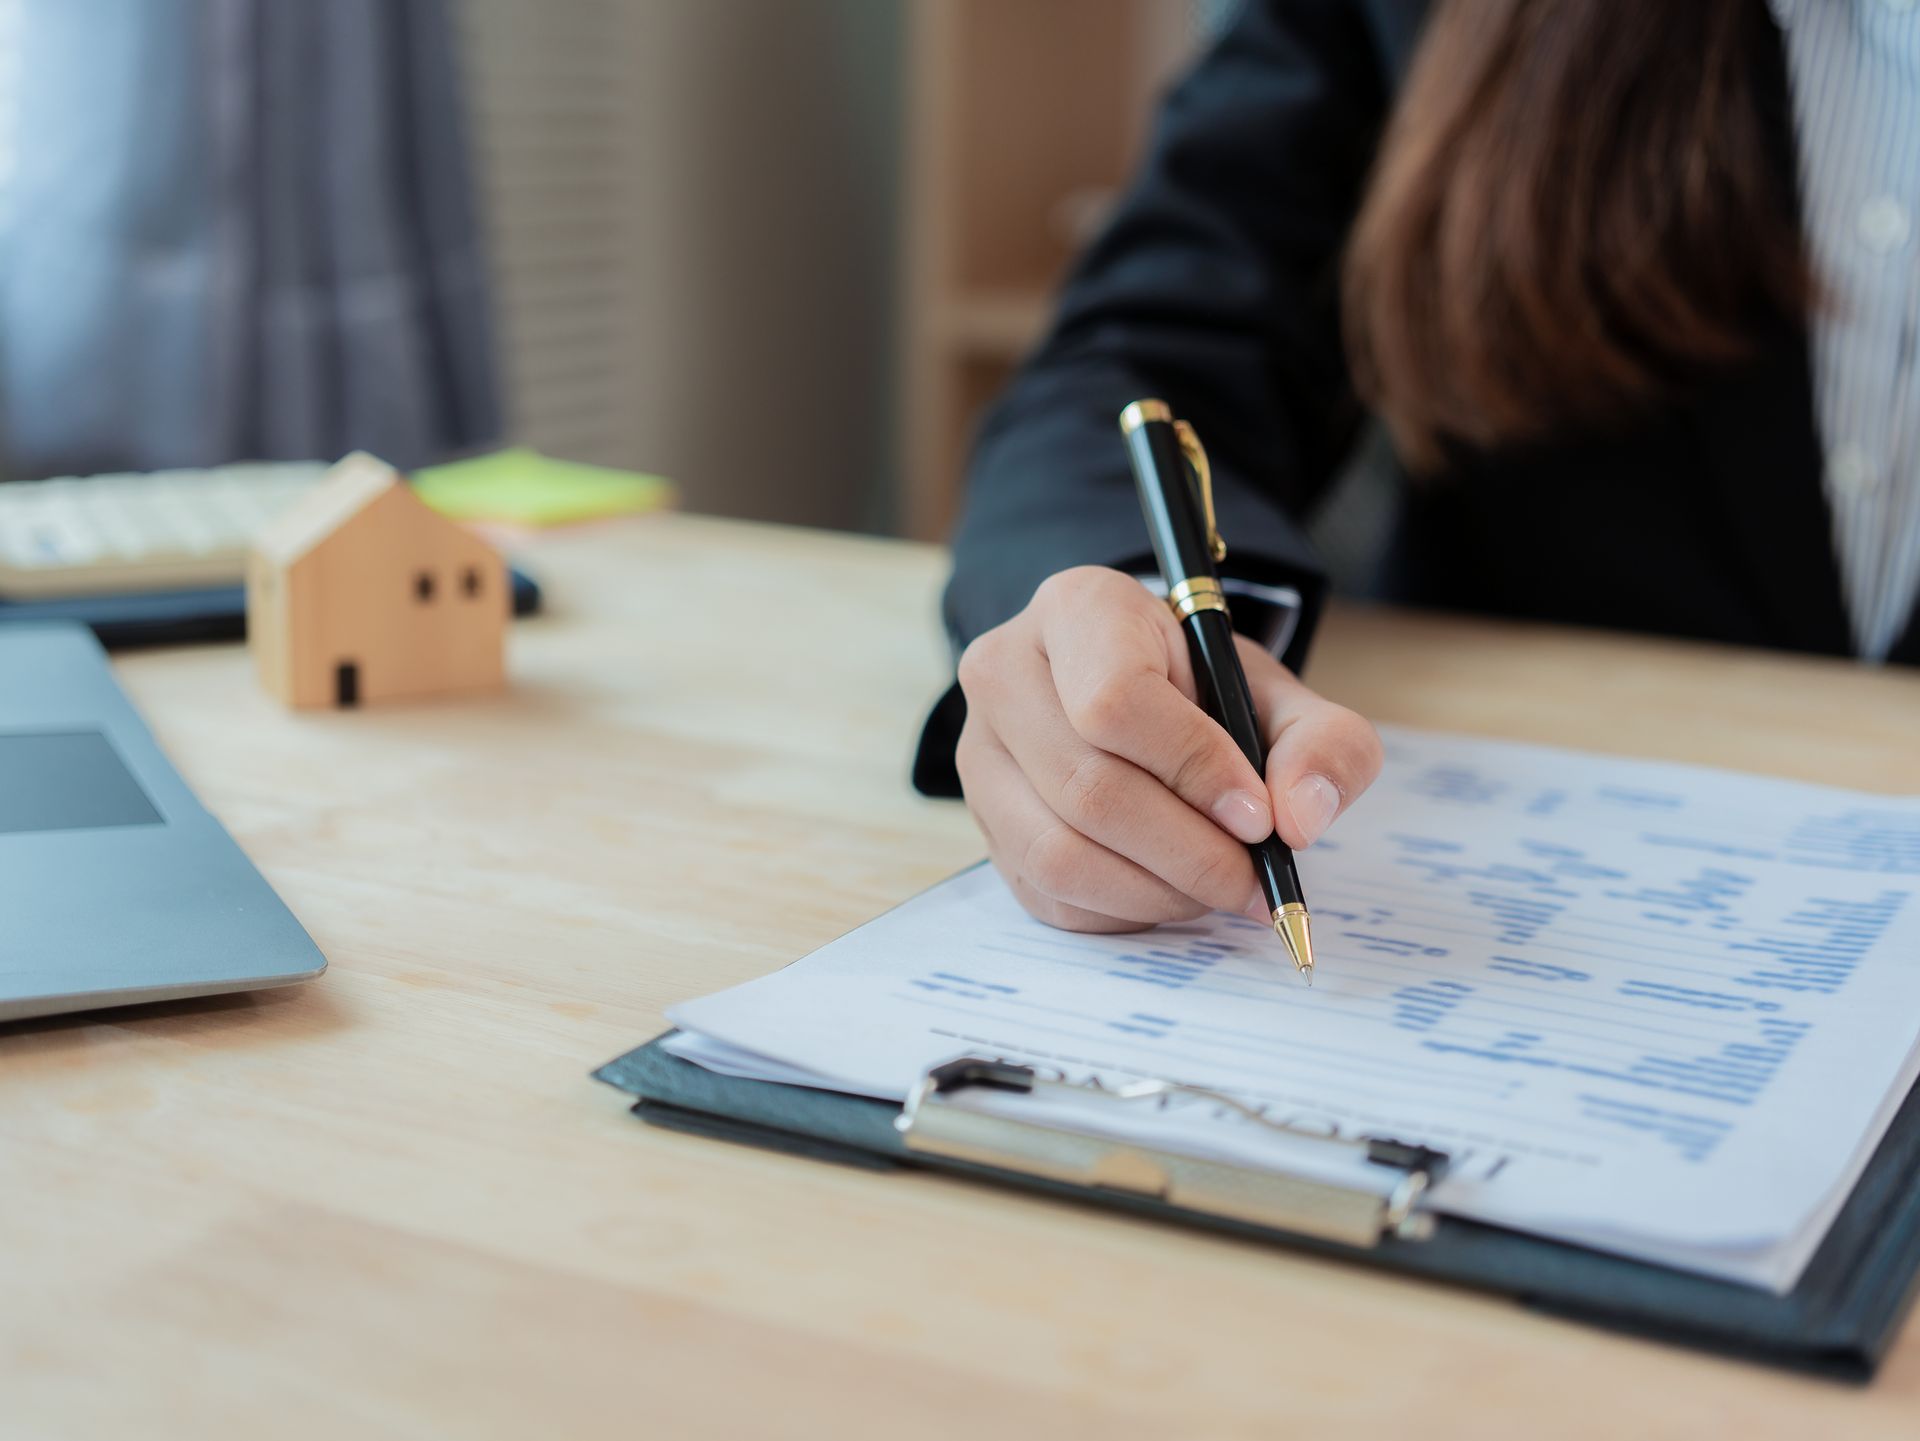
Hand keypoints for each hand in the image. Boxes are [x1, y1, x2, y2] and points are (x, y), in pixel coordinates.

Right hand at [954, 566, 1382, 932]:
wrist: (1141, 703)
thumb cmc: (1206, 693)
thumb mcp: (1282, 697)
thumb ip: (1323, 744)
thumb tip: (1299, 817)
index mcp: (1076, 609)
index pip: (1116, 701)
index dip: (1194, 769)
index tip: (1258, 816)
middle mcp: (1005, 673)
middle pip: (1089, 789)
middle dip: (1190, 852)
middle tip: (1254, 879)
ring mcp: (980, 754)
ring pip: (1060, 853)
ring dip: (1158, 891)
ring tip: (1220, 888)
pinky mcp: (986, 825)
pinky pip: (1049, 894)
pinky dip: (1125, 911)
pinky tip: (1172, 890)